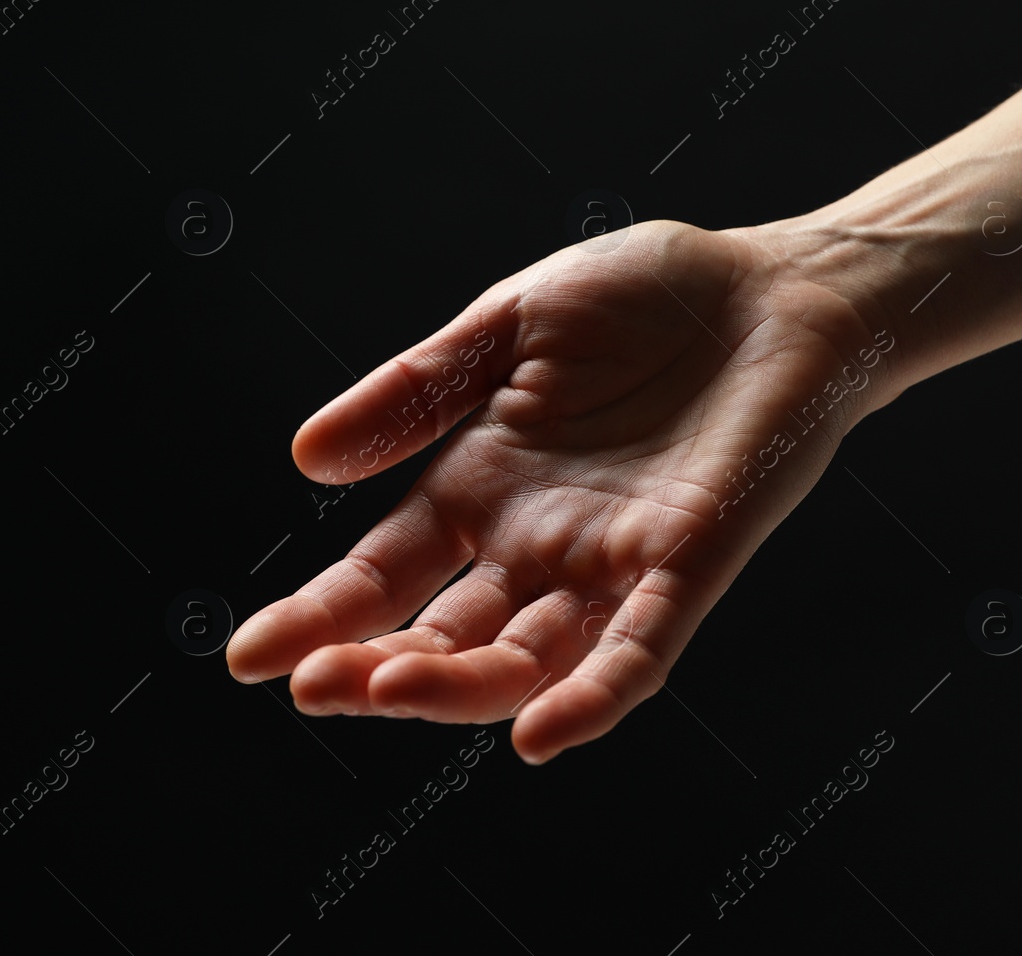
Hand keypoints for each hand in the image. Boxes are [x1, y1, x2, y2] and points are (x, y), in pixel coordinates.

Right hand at [226, 218, 897, 763]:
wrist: (774, 286)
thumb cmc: (644, 298)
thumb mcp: (506, 327)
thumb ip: (414, 391)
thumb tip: (305, 459)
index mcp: (478, 489)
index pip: (382, 576)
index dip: (319, 617)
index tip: (247, 656)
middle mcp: (534, 544)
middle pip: (442, 636)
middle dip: (372, 667)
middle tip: (308, 684)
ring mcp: (610, 562)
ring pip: (525, 657)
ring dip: (458, 686)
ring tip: (384, 688)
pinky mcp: (690, 561)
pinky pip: (639, 647)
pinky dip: (593, 695)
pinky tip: (540, 735)